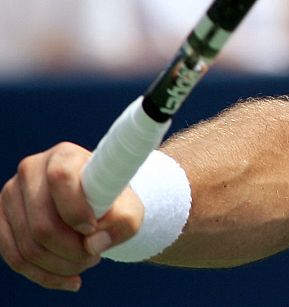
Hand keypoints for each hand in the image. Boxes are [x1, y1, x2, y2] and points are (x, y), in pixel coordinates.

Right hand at [1, 143, 142, 291]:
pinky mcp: (1, 222)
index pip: (61, 178)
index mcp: (64, 156)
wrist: (95, 205)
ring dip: (61, 265)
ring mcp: (10, 197)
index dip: (76, 210)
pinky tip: (70, 279)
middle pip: (42, 224)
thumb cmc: (112, 201)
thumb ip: (123, 222)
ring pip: (28, 246)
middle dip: (72, 250)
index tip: (93, 229)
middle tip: (95, 255)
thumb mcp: (129, 208)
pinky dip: (45, 276)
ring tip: (86, 262)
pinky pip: (15, 259)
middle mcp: (30, 171)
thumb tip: (93, 244)